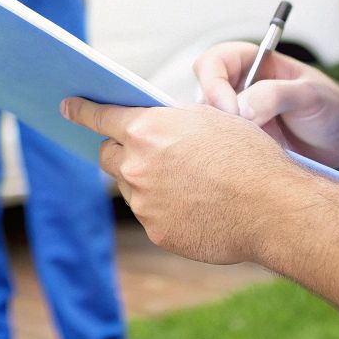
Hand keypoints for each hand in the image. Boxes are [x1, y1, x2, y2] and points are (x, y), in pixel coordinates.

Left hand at [60, 98, 288, 264]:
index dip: (82, 110)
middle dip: (119, 150)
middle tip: (138, 150)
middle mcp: (137, 165)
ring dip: (146, 181)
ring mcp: (144, 202)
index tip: (67, 107)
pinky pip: (151, 214)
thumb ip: (170, 120)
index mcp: (147, 129)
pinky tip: (195, 205)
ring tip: (184, 180)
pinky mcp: (157, 231)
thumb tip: (151, 122)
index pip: (100, 117)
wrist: (272, 206)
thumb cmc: (247, 156)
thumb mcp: (210, 118)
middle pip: (108, 155)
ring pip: (130, 187)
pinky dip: (165, 208)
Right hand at [193, 44, 338, 168]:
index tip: (231, 110)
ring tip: (249, 148)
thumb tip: (240, 109)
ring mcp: (237, 115)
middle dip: (214, 114)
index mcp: (250, 61)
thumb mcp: (310, 95)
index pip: (213, 62)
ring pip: (207, 123)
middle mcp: (237, 86)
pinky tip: (248, 160)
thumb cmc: (331, 108)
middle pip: (203, 93)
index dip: (214, 83)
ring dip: (221, 135)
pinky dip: (227, 153)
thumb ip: (275, 95)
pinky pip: (220, 145)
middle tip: (238, 134)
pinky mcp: (239, 141)